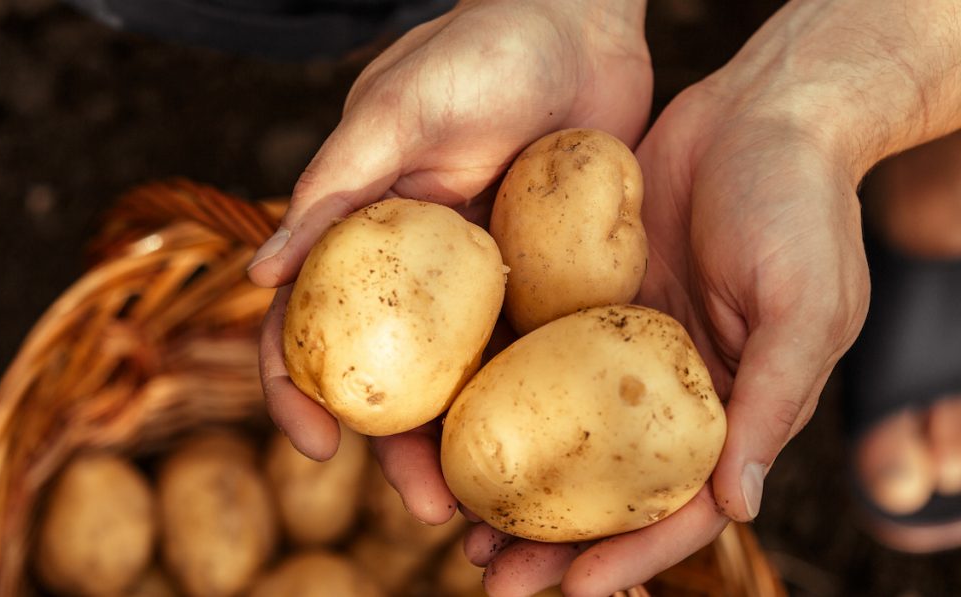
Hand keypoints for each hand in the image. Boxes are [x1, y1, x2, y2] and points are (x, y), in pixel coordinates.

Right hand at [250, 0, 652, 521]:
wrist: (579, 22)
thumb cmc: (480, 51)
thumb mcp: (397, 114)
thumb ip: (332, 191)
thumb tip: (258, 278)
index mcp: (364, 239)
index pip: (310, 329)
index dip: (299, 393)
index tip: (318, 448)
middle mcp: (418, 275)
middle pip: (396, 383)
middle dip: (401, 454)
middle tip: (436, 511)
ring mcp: (485, 284)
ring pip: (467, 385)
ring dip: (474, 448)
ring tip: (497, 511)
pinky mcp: (548, 281)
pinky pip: (538, 354)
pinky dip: (539, 407)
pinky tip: (560, 453)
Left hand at [474, 0, 960, 590]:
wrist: (760, 113)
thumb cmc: (801, 205)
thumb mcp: (806, 303)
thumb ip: (774, 401)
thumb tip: (737, 505)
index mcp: (731, 406)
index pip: (679, 503)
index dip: (629, 554)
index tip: (573, 592)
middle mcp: (670, 388)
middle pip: (605, 483)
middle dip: (552, 537)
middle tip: (491, 576)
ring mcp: (620, 346)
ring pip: (560, 431)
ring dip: (514, 480)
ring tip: (456, 525)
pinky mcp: (583, 299)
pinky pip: (535, 356)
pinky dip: (501, 396)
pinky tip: (451, 424)